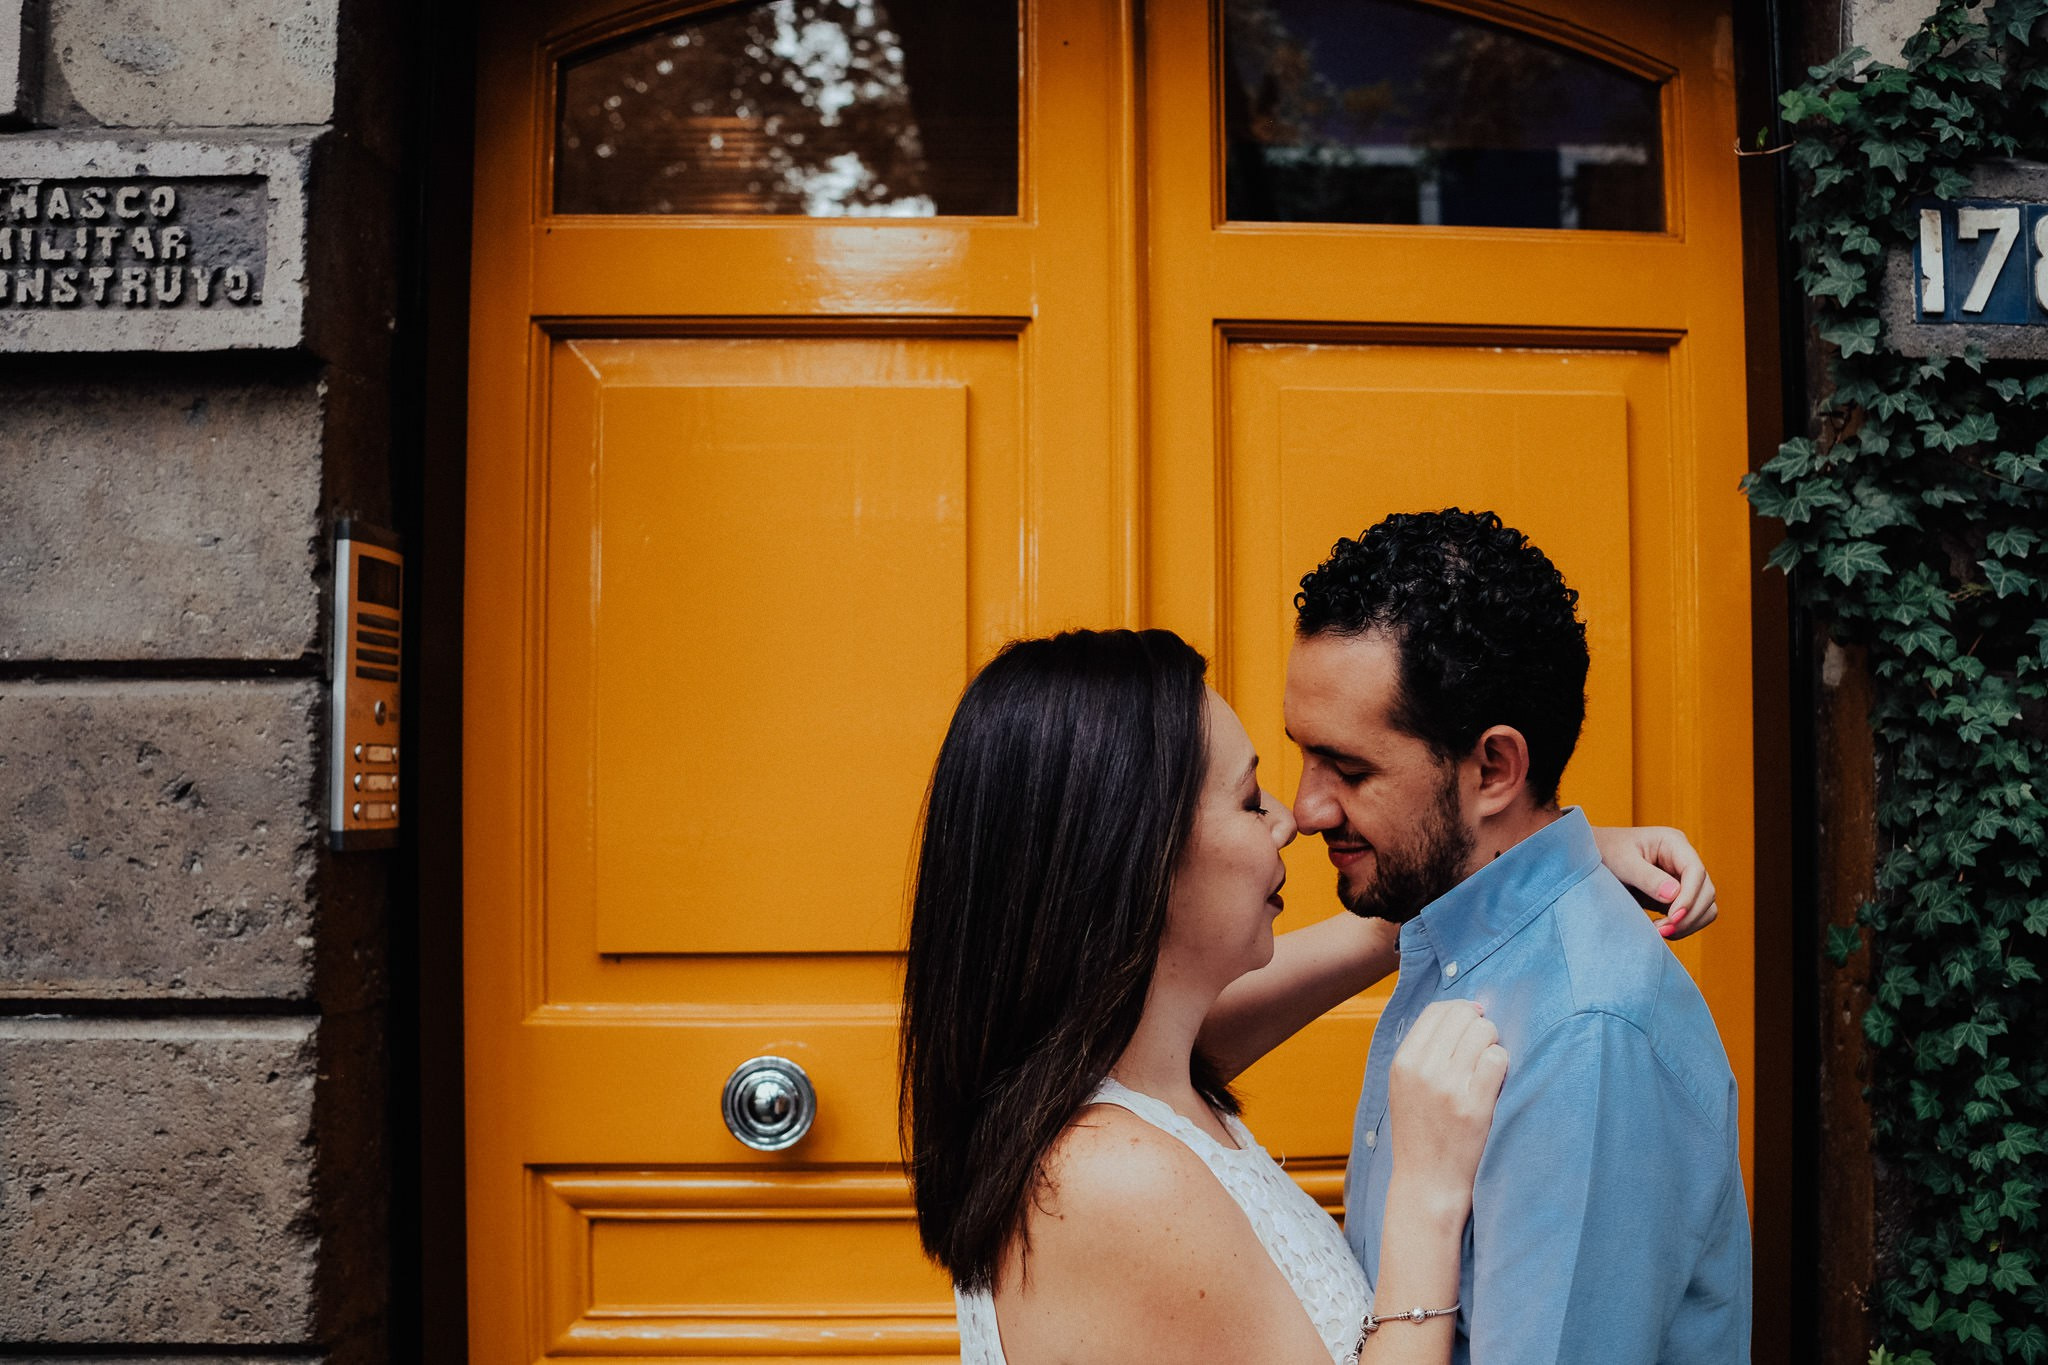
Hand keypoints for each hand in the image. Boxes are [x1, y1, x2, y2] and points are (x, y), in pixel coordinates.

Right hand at [1385, 1000, 1507, 1218]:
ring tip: (1489, 1066)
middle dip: (1479, 1026)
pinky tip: (1496, 1081)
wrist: (1426, 1183)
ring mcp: (1447, 1087)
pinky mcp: (1474, 1106)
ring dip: (1493, 1044)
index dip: (1461, 1010)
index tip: (1474, 1021)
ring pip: (1483, 1033)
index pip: (1436, 1011)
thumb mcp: (1406, 1087)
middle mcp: (1421, 1070)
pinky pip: (1497, 1060)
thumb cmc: (1421, 1133)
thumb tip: (1464, 1012)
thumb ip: (1424, 1051)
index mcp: (1402, 1062)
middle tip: (1483, 1048)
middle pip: (1462, 1016)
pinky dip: (1502, 1064)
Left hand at [1591, 823, 1719, 939]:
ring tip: (1658, 931)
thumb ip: (1646, 877)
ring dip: (1688, 924)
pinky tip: (1659, 930)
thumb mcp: (1621, 861)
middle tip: (1661, 930)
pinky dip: (1682, 927)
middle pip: (1706, 892)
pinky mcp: (1676, 896)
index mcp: (1673, 843)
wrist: (1588, 858)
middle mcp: (1683, 860)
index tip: (1672, 917)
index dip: (1689, 896)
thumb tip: (1674, 895)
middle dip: (1688, 915)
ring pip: (1705, 906)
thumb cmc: (1604, 851)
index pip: (1696, 871)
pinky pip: (1692, 915)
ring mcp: (1682, 878)